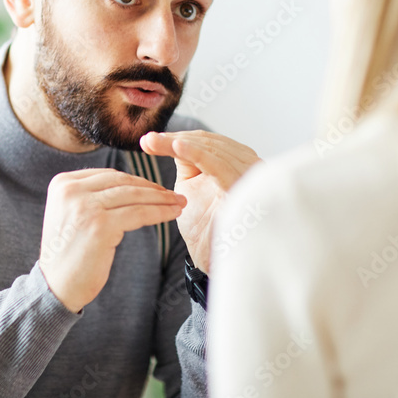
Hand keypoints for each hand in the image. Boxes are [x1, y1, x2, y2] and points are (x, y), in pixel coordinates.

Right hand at [39, 168, 185, 312]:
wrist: (55, 287)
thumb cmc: (68, 255)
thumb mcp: (71, 215)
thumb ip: (90, 196)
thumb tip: (128, 186)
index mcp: (62, 183)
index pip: (108, 175)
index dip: (136, 181)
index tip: (155, 188)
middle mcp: (71, 190)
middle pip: (122, 182)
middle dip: (151, 188)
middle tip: (173, 194)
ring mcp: (85, 206)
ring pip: (133, 196)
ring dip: (161, 198)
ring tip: (178, 202)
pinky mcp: (100, 225)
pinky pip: (139, 214)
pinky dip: (160, 212)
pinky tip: (172, 214)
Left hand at [140, 131, 260, 272]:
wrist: (213, 260)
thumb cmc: (204, 226)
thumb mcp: (191, 186)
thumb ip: (185, 161)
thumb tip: (164, 139)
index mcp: (239, 162)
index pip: (208, 142)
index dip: (177, 138)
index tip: (148, 140)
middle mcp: (250, 165)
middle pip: (210, 142)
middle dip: (175, 139)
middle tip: (147, 141)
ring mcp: (250, 175)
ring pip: (212, 150)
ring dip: (179, 143)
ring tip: (154, 142)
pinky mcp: (244, 188)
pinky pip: (218, 165)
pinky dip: (196, 153)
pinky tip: (176, 147)